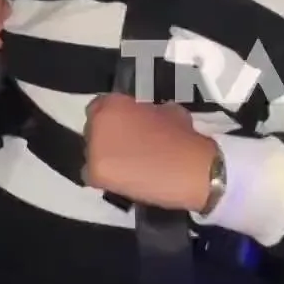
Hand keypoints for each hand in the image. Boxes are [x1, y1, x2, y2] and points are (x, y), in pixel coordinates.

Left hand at [82, 94, 216, 211]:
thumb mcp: (166, 110)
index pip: (99, 107)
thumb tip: (143, 117)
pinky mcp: (96, 174)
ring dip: (106, 157)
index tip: (123, 126)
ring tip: (128, 165)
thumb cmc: (182, 137)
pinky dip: (106, 177)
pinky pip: (93, 175)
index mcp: (113, 104)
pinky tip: (124, 179)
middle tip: (127, 147)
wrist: (190, 169)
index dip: (113, 117)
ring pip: (92, 152)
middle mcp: (98, 123)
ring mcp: (94, 149)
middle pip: (94, 130)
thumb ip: (145, 111)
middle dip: (108, 137)